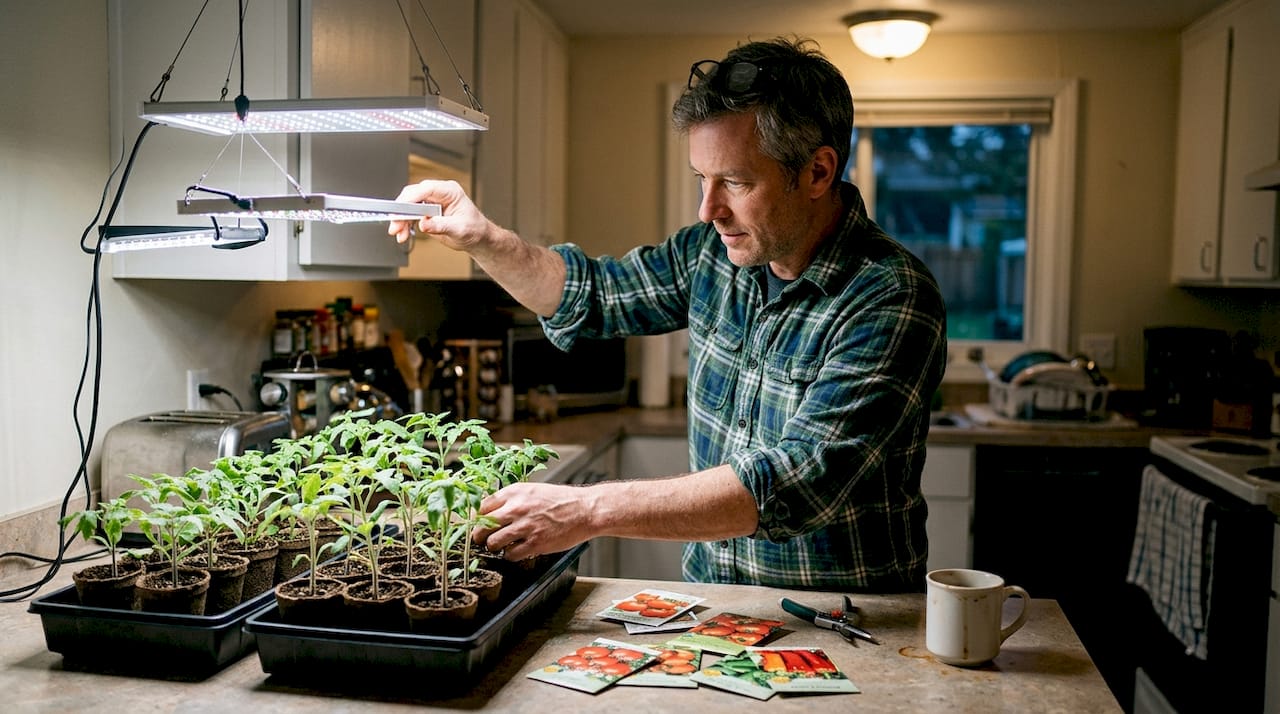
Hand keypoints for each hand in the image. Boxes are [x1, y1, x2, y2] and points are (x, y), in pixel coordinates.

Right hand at [387, 179, 490, 249]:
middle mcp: (439, 194)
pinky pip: (410, 214)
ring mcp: (432, 202)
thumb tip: (424, 223)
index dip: (411, 198)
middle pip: (413, 195)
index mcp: (450, 191)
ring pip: (408, 205)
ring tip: (398, 233)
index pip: (427, 189)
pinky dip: (404, 224)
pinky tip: (403, 233)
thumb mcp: (459, 229)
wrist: (477, 238)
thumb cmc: (474, 229)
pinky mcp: (426, 211)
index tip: (400, 208)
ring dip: (401, 219)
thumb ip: (440, 225)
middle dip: (402, 210)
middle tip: (396, 224)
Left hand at [472, 482, 594, 560]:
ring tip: (501, 547)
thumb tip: (490, 511)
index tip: (478, 524)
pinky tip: (517, 551)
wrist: (585, 509)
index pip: (481, 507)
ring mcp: (525, 526)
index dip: (476, 519)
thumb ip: (511, 499)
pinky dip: (510, 556)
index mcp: (514, 492)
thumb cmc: (560, 500)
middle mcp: (516, 508)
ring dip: (494, 548)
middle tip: (483, 540)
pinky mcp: (535, 543)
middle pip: (482, 527)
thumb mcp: (532, 490)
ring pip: (493, 543)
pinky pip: (510, 555)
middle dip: (479, 536)